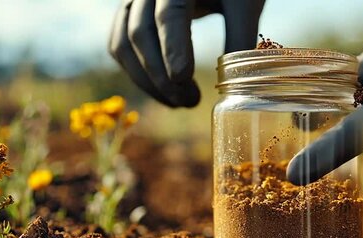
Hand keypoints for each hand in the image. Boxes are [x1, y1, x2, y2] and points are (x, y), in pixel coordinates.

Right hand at [109, 0, 264, 107]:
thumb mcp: (242, 5)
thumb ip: (240, 35)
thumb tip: (235, 82)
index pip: (169, 14)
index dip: (173, 47)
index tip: (182, 77)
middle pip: (140, 34)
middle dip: (162, 75)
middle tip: (191, 102)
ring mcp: (133, 3)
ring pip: (124, 45)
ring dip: (148, 81)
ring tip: (180, 103)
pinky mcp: (128, 17)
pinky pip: (120, 49)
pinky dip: (139, 75)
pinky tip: (166, 93)